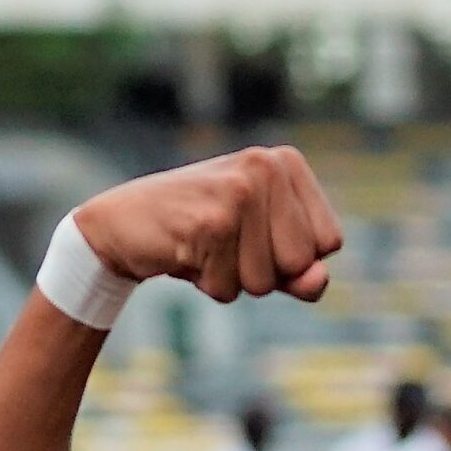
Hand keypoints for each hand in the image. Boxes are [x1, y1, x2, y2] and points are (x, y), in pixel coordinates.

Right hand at [72, 146, 345, 303]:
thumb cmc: (201, 234)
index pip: (329, 242)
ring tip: (205, 246)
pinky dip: (207, 283)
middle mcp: (266, 167)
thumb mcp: (260, 250)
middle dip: (264, 272)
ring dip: (233, 279)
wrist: (120, 223)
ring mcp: (239, 192)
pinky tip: (185, 252)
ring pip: (265, 281)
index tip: (254, 234)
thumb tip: (318, 280)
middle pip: (301, 263)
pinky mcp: (211, 222)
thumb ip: (301, 270)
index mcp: (285, 163)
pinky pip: (229, 287)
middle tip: (224, 242)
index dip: (293, 258)